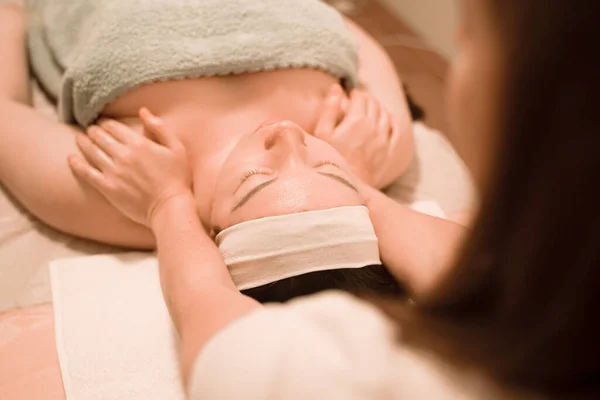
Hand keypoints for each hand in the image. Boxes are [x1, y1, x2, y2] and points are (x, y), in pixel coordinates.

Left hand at [69, 108, 191, 226]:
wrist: (170, 207)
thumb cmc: (177, 178)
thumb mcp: (177, 148)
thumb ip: (160, 128)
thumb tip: (143, 111)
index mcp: (139, 143)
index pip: (114, 127)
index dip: (106, 123)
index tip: (104, 123)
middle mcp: (123, 155)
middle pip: (100, 137)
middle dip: (93, 131)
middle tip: (90, 130)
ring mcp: (113, 172)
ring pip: (91, 151)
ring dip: (83, 142)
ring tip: (79, 138)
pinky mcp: (107, 188)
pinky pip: (86, 173)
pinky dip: (76, 164)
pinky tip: (70, 158)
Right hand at [314, 85, 399, 186]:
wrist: (345, 187)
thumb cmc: (329, 160)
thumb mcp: (321, 133)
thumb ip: (329, 108)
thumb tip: (337, 88)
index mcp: (357, 120)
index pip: (360, 97)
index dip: (354, 94)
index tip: (349, 96)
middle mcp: (374, 127)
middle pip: (374, 104)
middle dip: (365, 99)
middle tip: (358, 101)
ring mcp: (383, 140)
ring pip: (385, 114)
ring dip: (377, 108)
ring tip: (369, 110)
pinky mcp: (389, 152)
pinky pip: (396, 131)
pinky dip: (392, 121)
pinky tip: (386, 120)